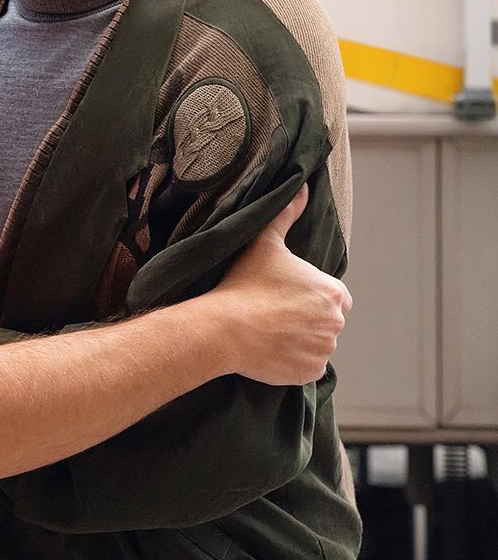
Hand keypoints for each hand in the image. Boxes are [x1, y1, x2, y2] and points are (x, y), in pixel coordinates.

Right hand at [216, 185, 351, 384]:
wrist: (225, 327)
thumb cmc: (245, 283)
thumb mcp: (264, 242)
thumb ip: (286, 214)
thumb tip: (303, 187)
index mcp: (331, 291)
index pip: (333, 296)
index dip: (310, 295)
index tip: (286, 296)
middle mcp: (335, 322)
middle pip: (325, 321)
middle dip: (306, 318)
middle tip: (273, 313)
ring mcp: (323, 350)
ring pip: (316, 344)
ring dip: (301, 340)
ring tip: (269, 332)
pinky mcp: (310, 372)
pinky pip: (308, 367)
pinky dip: (294, 361)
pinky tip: (271, 350)